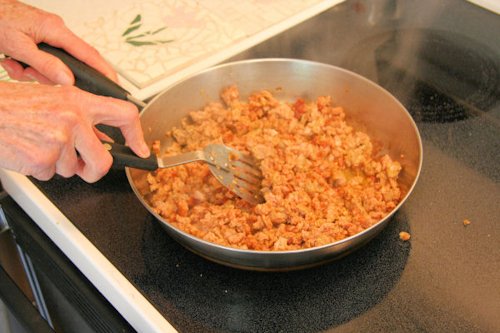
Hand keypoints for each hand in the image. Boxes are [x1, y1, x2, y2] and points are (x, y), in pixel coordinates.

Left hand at [0, 0, 116, 84]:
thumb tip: (68, 79)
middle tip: (31, 75)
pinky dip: (27, 66)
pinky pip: (42, 60)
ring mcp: (47, 34)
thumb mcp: (18, 47)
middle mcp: (55, 30)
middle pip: (69, 63)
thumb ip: (44, 65)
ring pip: (53, 64)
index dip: (104, 71)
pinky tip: (12, 61)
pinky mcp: (38, 38)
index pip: (88, 54)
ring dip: (33, 71)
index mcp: (55, 29)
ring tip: (15, 65)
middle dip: (50, 75)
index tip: (114, 84)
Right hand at [0, 82, 149, 181]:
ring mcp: (59, 140)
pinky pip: (51, 175)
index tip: (140, 149)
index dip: (137, 135)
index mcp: (79, 100)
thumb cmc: (12, 104)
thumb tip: (101, 136)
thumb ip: (81, 115)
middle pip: (103, 160)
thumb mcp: (52, 98)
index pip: (125, 114)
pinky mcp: (43, 159)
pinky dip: (40, 169)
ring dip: (58, 164)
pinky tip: (29, 150)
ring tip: (39, 144)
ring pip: (73, 169)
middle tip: (84, 167)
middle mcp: (73, 119)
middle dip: (94, 170)